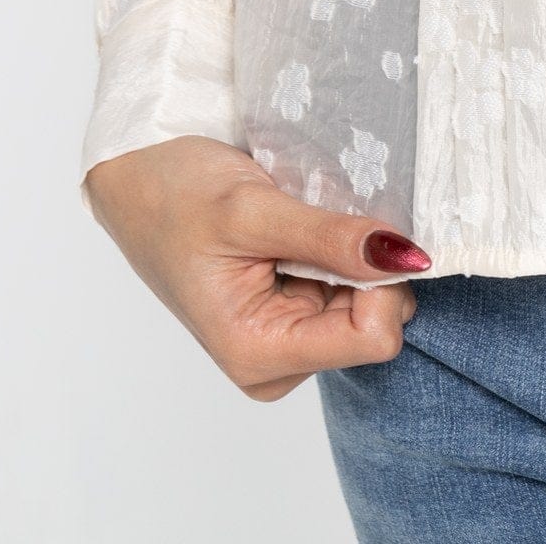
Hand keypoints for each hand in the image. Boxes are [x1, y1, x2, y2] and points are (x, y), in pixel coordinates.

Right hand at [83, 135, 428, 400]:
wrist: (139, 183)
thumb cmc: (176, 196)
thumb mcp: (252, 210)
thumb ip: (329, 237)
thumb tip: (406, 254)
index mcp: (259, 355)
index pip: (371, 338)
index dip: (381, 280)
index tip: (359, 228)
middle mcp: (277, 363)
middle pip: (375, 322)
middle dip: (365, 266)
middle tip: (319, 217)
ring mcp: (286, 341)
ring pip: (368, 302)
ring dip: (351, 254)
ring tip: (301, 219)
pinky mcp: (292, 315)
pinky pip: (349, 288)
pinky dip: (340, 252)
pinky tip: (303, 227)